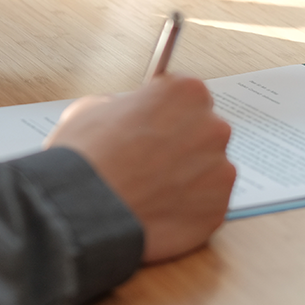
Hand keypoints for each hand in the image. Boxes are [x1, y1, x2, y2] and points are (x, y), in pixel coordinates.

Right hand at [46, 74, 235, 262]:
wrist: (85, 209)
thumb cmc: (87, 157)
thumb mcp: (93, 108)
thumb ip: (123, 106)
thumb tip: (126, 117)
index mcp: (187, 93)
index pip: (186, 96)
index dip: (165, 113)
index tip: (153, 125)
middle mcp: (213, 127)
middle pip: (203, 133)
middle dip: (181, 145)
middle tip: (149, 163)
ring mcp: (220, 171)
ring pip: (207, 171)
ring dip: (186, 178)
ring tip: (150, 192)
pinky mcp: (218, 209)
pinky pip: (207, 205)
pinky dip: (187, 209)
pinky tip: (158, 211)